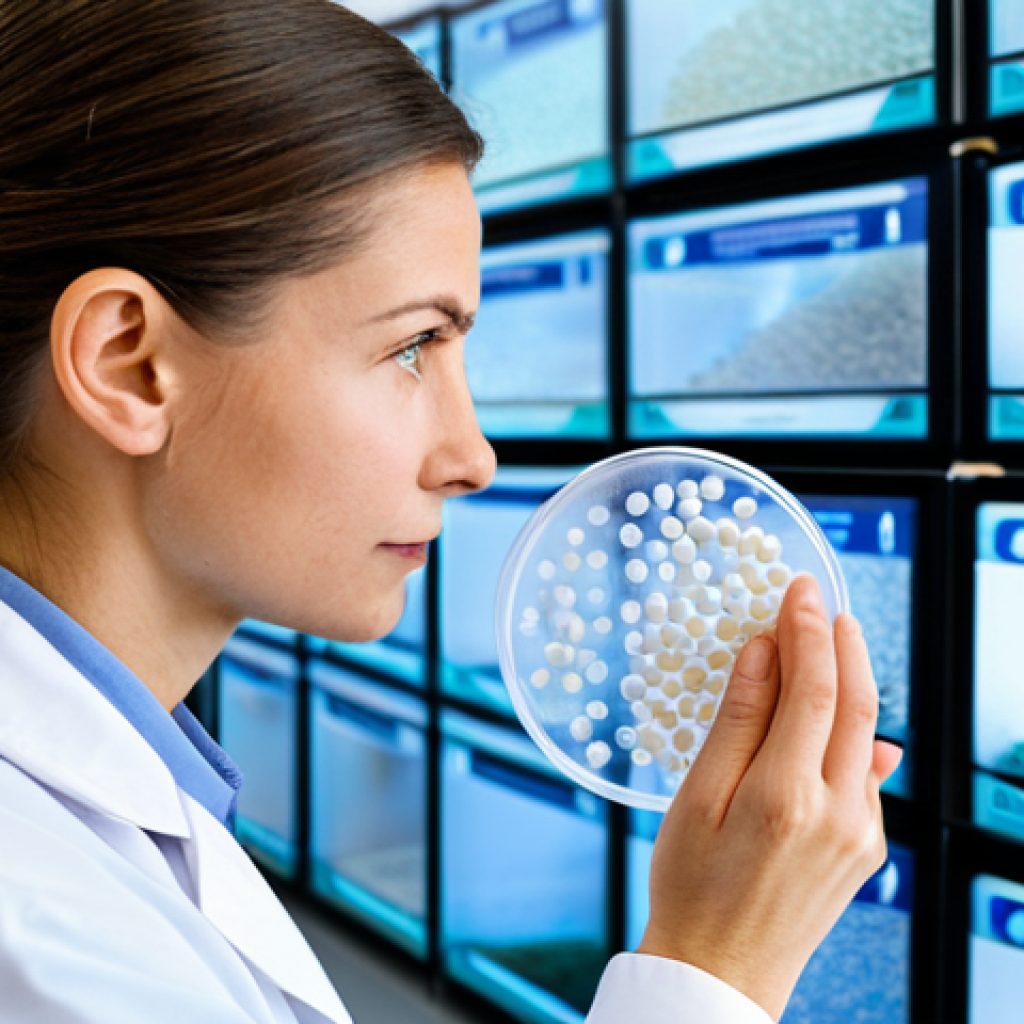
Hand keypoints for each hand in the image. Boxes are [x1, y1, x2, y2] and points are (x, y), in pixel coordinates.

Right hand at [636, 575, 901, 1020]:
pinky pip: (867, 773)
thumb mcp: (698, 797)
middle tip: (819, 601)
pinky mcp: (866, 848)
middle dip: (840, 642)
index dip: (806, 630)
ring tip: (824, 641)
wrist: (720, 971)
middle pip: (855, 703)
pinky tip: (842, 714)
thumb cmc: (692, 885)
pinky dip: (853, 731)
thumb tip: (765, 653)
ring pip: (865, 735)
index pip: (812, 688)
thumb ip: (739, 721)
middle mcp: (840, 813)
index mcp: (787, 797)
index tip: (797, 589)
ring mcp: (861, 834)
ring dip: (849, 681)